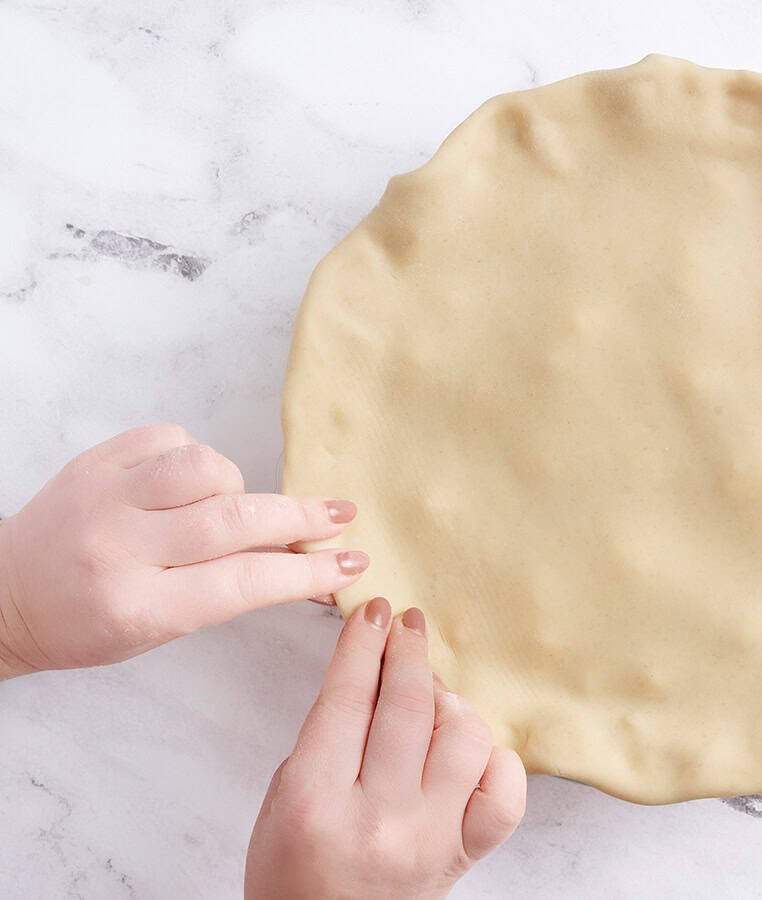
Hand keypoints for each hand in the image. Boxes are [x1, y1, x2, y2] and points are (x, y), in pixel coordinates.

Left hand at [0, 424, 368, 677]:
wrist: (3, 593)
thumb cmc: (89, 624)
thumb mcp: (160, 628)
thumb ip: (227, 591)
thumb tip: (308, 561)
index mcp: (138, 608)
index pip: (244, 583)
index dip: (307, 572)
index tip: (349, 564)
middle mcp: (118, 549)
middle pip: (233, 520)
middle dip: (300, 517)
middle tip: (340, 516)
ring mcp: (102, 498)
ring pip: (204, 466)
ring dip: (237, 485)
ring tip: (235, 505)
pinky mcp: (93, 460)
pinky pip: (169, 438)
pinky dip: (194, 458)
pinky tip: (188, 483)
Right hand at [245, 599, 526, 899]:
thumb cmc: (294, 869)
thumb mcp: (284, 795)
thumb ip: (330, 735)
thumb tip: (379, 667)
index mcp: (315, 802)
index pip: (348, 698)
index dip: (364, 644)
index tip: (374, 611)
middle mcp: (378, 821)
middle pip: (409, 708)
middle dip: (408, 651)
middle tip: (407, 627)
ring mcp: (429, 840)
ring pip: (465, 738)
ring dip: (450, 704)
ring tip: (430, 702)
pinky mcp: (464, 856)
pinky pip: (504, 792)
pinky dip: (494, 761)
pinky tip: (468, 754)